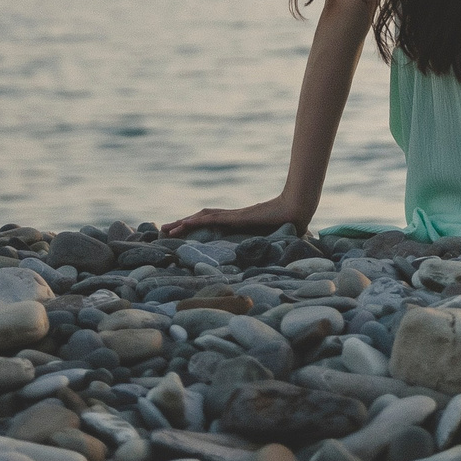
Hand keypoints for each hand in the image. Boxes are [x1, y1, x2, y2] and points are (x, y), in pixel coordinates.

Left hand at [163, 196, 310, 238]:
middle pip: (201, 218)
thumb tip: (280, 251)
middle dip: (181, 224)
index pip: (211, 221)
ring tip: (166, 230)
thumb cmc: (290, 222)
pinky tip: (184, 225)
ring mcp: (233, 216)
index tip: (180, 231)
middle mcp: (232, 217)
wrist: (297, 210)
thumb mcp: (275, 237)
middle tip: (163, 230)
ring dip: (182, 223)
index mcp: (238, 221)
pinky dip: (196, 221)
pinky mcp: (236, 217)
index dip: (194, 225)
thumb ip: (272, 244)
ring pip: (202, 217)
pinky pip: (212, 219)